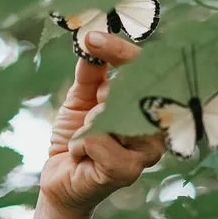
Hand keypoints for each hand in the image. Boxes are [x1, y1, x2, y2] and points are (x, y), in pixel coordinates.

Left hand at [39, 30, 165, 214]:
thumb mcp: (82, 98)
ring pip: (110, 117)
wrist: (60, 181)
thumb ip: (92, 71)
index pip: (145, 69)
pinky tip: (81, 157)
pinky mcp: (128, 171)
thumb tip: (92, 38)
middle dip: (101, 95)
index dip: (120, 51)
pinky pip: (97, 140)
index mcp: (150, 107)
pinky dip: (79, 145)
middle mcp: (156, 128)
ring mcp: (146, 152)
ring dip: (87, 125)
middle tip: (90, 110)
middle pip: (130, 91)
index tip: (92, 39)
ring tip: (84, 141)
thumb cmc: (77, 139)